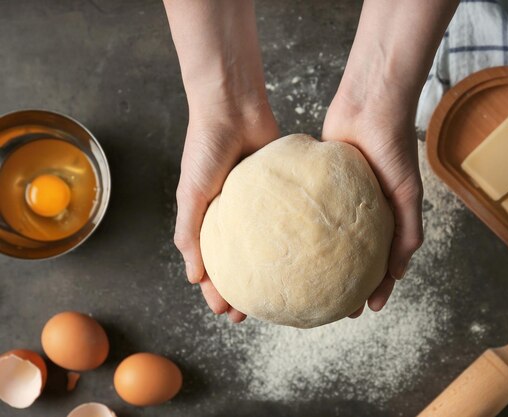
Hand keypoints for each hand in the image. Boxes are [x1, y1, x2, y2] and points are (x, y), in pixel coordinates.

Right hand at [164, 0, 278, 321]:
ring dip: (273, 271)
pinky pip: (289, 219)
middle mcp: (234, 215)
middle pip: (241, 261)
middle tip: (258, 314)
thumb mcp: (191, 194)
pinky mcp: (282, 189)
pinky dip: (293, 237)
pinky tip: (307, 255)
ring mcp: (260, 204)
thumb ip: (189, 232)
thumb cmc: (205, 148)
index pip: (212, 264)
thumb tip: (194, 277)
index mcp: (208, 219)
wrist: (233, 108)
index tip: (228, 313)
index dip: (217, 291)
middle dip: (247, 290)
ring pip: (268, 246)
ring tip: (284, 294)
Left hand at [322, 91, 423, 317]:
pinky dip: (305, 231)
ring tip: (308, 285)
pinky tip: (291, 247)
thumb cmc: (394, 148)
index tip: (364, 309)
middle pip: (353, 256)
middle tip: (331, 307)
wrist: (369, 107)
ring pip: (330, 240)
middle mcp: (364, 213)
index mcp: (387, 218)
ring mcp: (341, 200)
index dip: (375, 287)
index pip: (382, 262)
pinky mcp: (319, 184)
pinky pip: (310, 213)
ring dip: (322, 264)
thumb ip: (407, 232)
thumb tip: (399, 274)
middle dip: (344, 283)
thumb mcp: (407, 195)